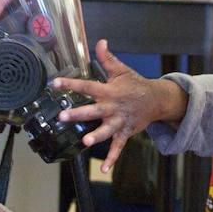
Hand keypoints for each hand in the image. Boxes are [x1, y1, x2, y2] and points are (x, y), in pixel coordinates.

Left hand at [52, 39, 186, 171]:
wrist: (157, 100)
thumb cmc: (135, 85)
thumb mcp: (121, 70)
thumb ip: (107, 58)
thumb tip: (100, 42)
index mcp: (109, 91)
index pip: (87, 86)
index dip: (71, 84)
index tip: (55, 83)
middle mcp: (113, 107)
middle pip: (93, 110)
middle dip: (78, 113)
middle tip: (62, 116)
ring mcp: (119, 121)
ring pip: (106, 130)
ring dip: (96, 136)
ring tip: (85, 141)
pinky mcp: (125, 133)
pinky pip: (117, 147)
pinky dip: (112, 159)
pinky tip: (104, 169)